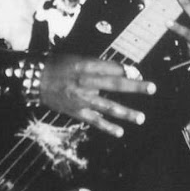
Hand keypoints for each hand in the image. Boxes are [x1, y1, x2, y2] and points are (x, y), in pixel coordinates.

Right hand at [40, 54, 155, 137]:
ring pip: (107, 106)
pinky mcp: (77, 112)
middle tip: (152, 88)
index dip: (126, 70)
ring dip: (126, 113)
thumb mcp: (78, 59)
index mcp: (86, 66)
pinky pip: (95, 120)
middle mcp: (86, 82)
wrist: (36, 80)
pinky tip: (120, 132)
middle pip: (114, 84)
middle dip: (134, 86)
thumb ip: (98, 65)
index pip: (112, 68)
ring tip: (141, 118)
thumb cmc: (59, 65)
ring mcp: (82, 99)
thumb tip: (120, 70)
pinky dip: (107, 127)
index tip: (138, 71)